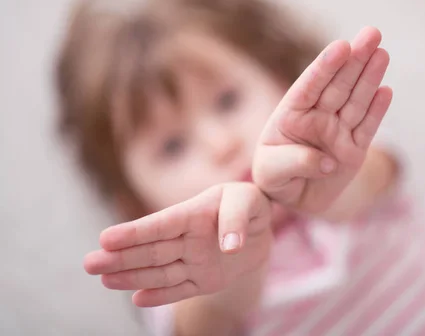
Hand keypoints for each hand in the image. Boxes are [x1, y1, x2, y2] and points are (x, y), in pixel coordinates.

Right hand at [83, 183, 271, 306]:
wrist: (262, 228)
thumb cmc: (251, 205)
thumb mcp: (249, 200)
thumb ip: (237, 217)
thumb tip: (230, 247)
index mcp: (193, 214)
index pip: (161, 225)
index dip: (135, 232)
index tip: (106, 238)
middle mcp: (187, 239)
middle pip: (151, 250)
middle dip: (121, 257)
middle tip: (89, 263)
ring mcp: (193, 261)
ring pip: (160, 270)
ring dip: (132, 275)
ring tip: (104, 279)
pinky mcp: (203, 280)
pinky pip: (180, 289)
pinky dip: (161, 295)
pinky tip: (138, 298)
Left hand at [252, 26, 392, 213]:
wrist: (296, 198)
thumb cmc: (276, 179)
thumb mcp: (271, 174)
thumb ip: (292, 162)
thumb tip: (326, 160)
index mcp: (291, 115)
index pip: (309, 87)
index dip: (324, 67)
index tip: (341, 47)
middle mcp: (316, 117)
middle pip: (338, 85)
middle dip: (355, 59)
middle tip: (372, 33)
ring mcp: (338, 131)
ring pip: (356, 100)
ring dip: (370, 76)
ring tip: (381, 52)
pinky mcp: (355, 148)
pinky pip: (367, 127)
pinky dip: (377, 110)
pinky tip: (386, 90)